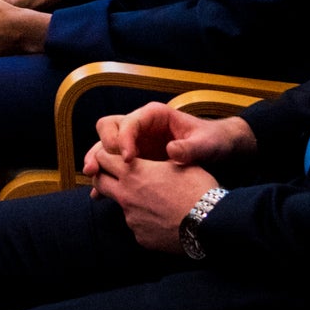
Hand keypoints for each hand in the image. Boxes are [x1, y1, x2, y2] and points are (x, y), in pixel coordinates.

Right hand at [86, 102, 255, 171]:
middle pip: (108, 128)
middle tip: (98, 166)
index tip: (128, 159)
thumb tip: (172, 151)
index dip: (124, 139)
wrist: (218, 149)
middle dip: (101, 147)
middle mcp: (139, 126)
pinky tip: (98, 193)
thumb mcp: (205, 143)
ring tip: (92, 177)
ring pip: (106, 146)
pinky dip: (105, 176)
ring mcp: (135, 141)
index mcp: (154, 115)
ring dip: (96, 160)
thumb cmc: (212, 140)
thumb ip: (190, 148)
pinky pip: (113, 164)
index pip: (129, 122)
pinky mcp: (135, 159)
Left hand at [88, 145, 221, 253]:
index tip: (113, 155)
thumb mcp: (181, 164)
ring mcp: (131, 218)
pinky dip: (145, 221)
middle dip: (103, 176)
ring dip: (129, 200)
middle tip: (114, 174)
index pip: (102, 157)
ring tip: (153, 201)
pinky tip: (162, 219)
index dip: (106, 154)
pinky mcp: (140, 237)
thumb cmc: (198, 189)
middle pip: (99, 182)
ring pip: (120, 205)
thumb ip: (160, 161)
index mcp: (134, 173)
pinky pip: (137, 225)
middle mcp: (126, 195)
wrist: (209, 224)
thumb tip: (157, 158)